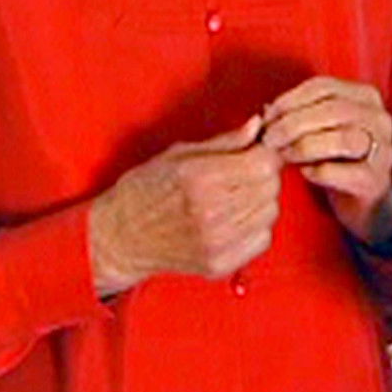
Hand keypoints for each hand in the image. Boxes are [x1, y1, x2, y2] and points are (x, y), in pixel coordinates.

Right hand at [87, 115, 281, 294]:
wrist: (121, 237)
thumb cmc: (145, 191)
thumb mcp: (179, 154)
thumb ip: (224, 142)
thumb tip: (257, 127)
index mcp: (199, 178)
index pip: (263, 163)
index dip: (264, 153)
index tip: (255, 152)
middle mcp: (211, 213)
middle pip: (270, 187)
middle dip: (263, 174)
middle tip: (244, 172)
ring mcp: (216, 243)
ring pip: (270, 212)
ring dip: (261, 200)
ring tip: (237, 195)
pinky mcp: (220, 265)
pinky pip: (262, 239)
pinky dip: (256, 227)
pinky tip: (235, 219)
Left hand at [262, 76, 391, 245]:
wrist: (363, 197)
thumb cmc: (338, 156)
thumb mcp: (321, 128)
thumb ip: (298, 114)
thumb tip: (266, 111)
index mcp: (366, 96)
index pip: (324, 86)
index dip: (290, 99)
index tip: (268, 115)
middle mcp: (380, 118)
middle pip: (332, 110)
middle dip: (293, 123)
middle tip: (269, 138)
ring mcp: (383, 149)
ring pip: (341, 139)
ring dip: (304, 146)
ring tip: (284, 155)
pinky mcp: (375, 179)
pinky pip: (342, 172)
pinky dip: (317, 171)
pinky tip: (305, 172)